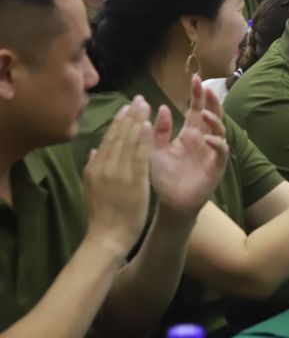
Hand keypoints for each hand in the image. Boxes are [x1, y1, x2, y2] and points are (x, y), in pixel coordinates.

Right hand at [84, 98, 152, 258]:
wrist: (106, 238)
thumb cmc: (100, 216)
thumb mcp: (89, 189)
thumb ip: (91, 167)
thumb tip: (93, 150)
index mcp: (95, 167)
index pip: (108, 138)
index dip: (118, 121)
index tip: (126, 107)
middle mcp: (106, 166)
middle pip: (119, 135)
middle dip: (130, 115)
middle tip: (139, 98)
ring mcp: (120, 173)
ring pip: (129, 140)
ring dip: (138, 120)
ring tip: (145, 105)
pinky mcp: (134, 181)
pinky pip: (140, 155)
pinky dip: (144, 138)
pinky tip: (149, 124)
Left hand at [151, 75, 228, 218]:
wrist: (169, 204)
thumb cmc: (163, 177)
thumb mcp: (156, 150)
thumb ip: (159, 130)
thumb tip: (162, 107)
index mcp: (189, 133)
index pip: (196, 109)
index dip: (197, 94)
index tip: (195, 78)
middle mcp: (203, 139)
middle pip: (212, 114)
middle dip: (211, 100)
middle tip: (205, 87)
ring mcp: (211, 152)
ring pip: (220, 130)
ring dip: (214, 120)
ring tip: (204, 113)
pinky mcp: (216, 166)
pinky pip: (221, 152)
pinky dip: (217, 143)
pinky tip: (208, 139)